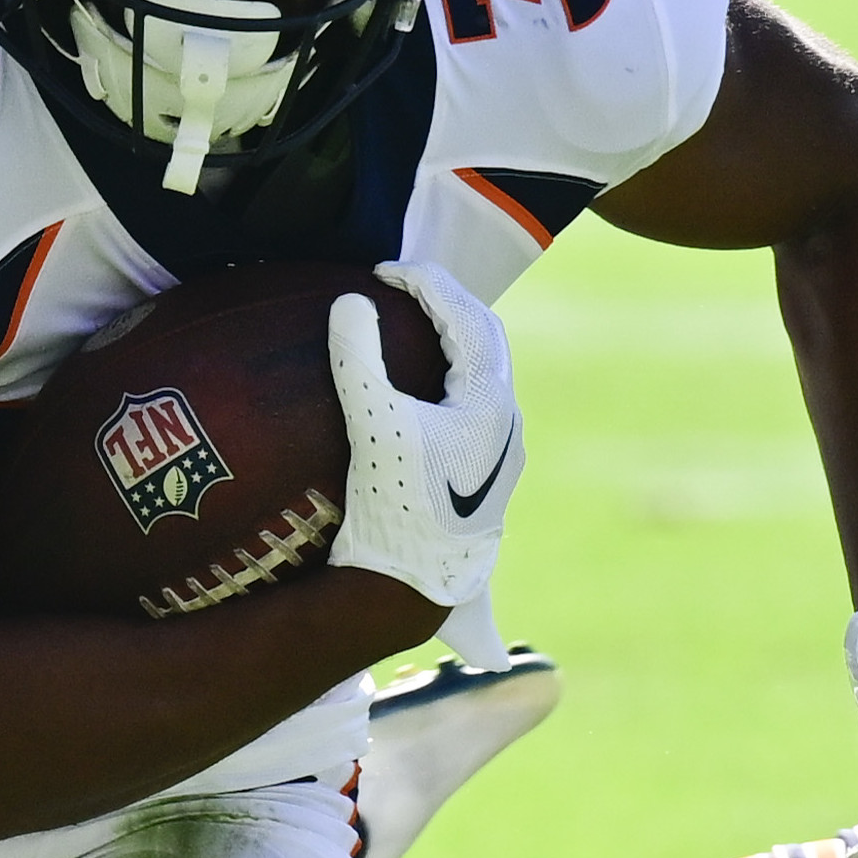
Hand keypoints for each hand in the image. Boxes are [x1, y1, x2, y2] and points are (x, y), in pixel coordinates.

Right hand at [319, 260, 519, 618]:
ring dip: (451, 341)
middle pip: (485, 338)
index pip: (464, 315)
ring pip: (484, 374)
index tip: (385, 271)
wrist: (415, 587)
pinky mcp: (487, 474)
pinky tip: (416, 390)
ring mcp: (501, 450)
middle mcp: (507, 421)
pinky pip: (473, 404)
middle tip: (399, 289)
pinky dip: (447, 376)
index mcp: (489, 401)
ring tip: (408, 328)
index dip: (425, 283)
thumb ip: (359, 360)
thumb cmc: (396, 508)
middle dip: (446, 304)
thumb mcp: (372, 426)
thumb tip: (350, 300)